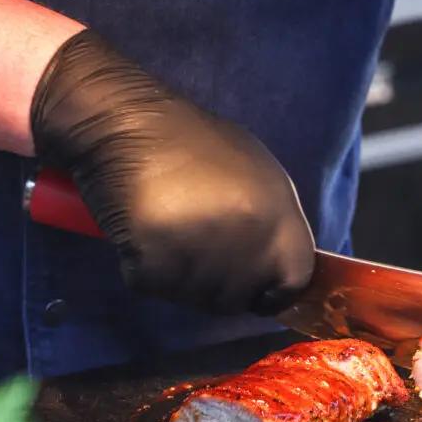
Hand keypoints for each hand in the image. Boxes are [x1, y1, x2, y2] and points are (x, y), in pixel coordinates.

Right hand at [30, 30, 314, 314]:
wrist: (129, 122)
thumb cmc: (194, 143)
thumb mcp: (258, 173)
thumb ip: (273, 223)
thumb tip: (275, 267)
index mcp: (277, 217)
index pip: (292, 284)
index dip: (271, 289)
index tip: (253, 287)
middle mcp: (246, 241)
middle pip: (238, 299)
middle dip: (218, 286)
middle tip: (194, 249)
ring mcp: (201, 256)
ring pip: (194, 298)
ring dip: (179, 277)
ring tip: (168, 233)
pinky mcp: (154, 265)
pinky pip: (155, 286)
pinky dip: (144, 268)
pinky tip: (143, 233)